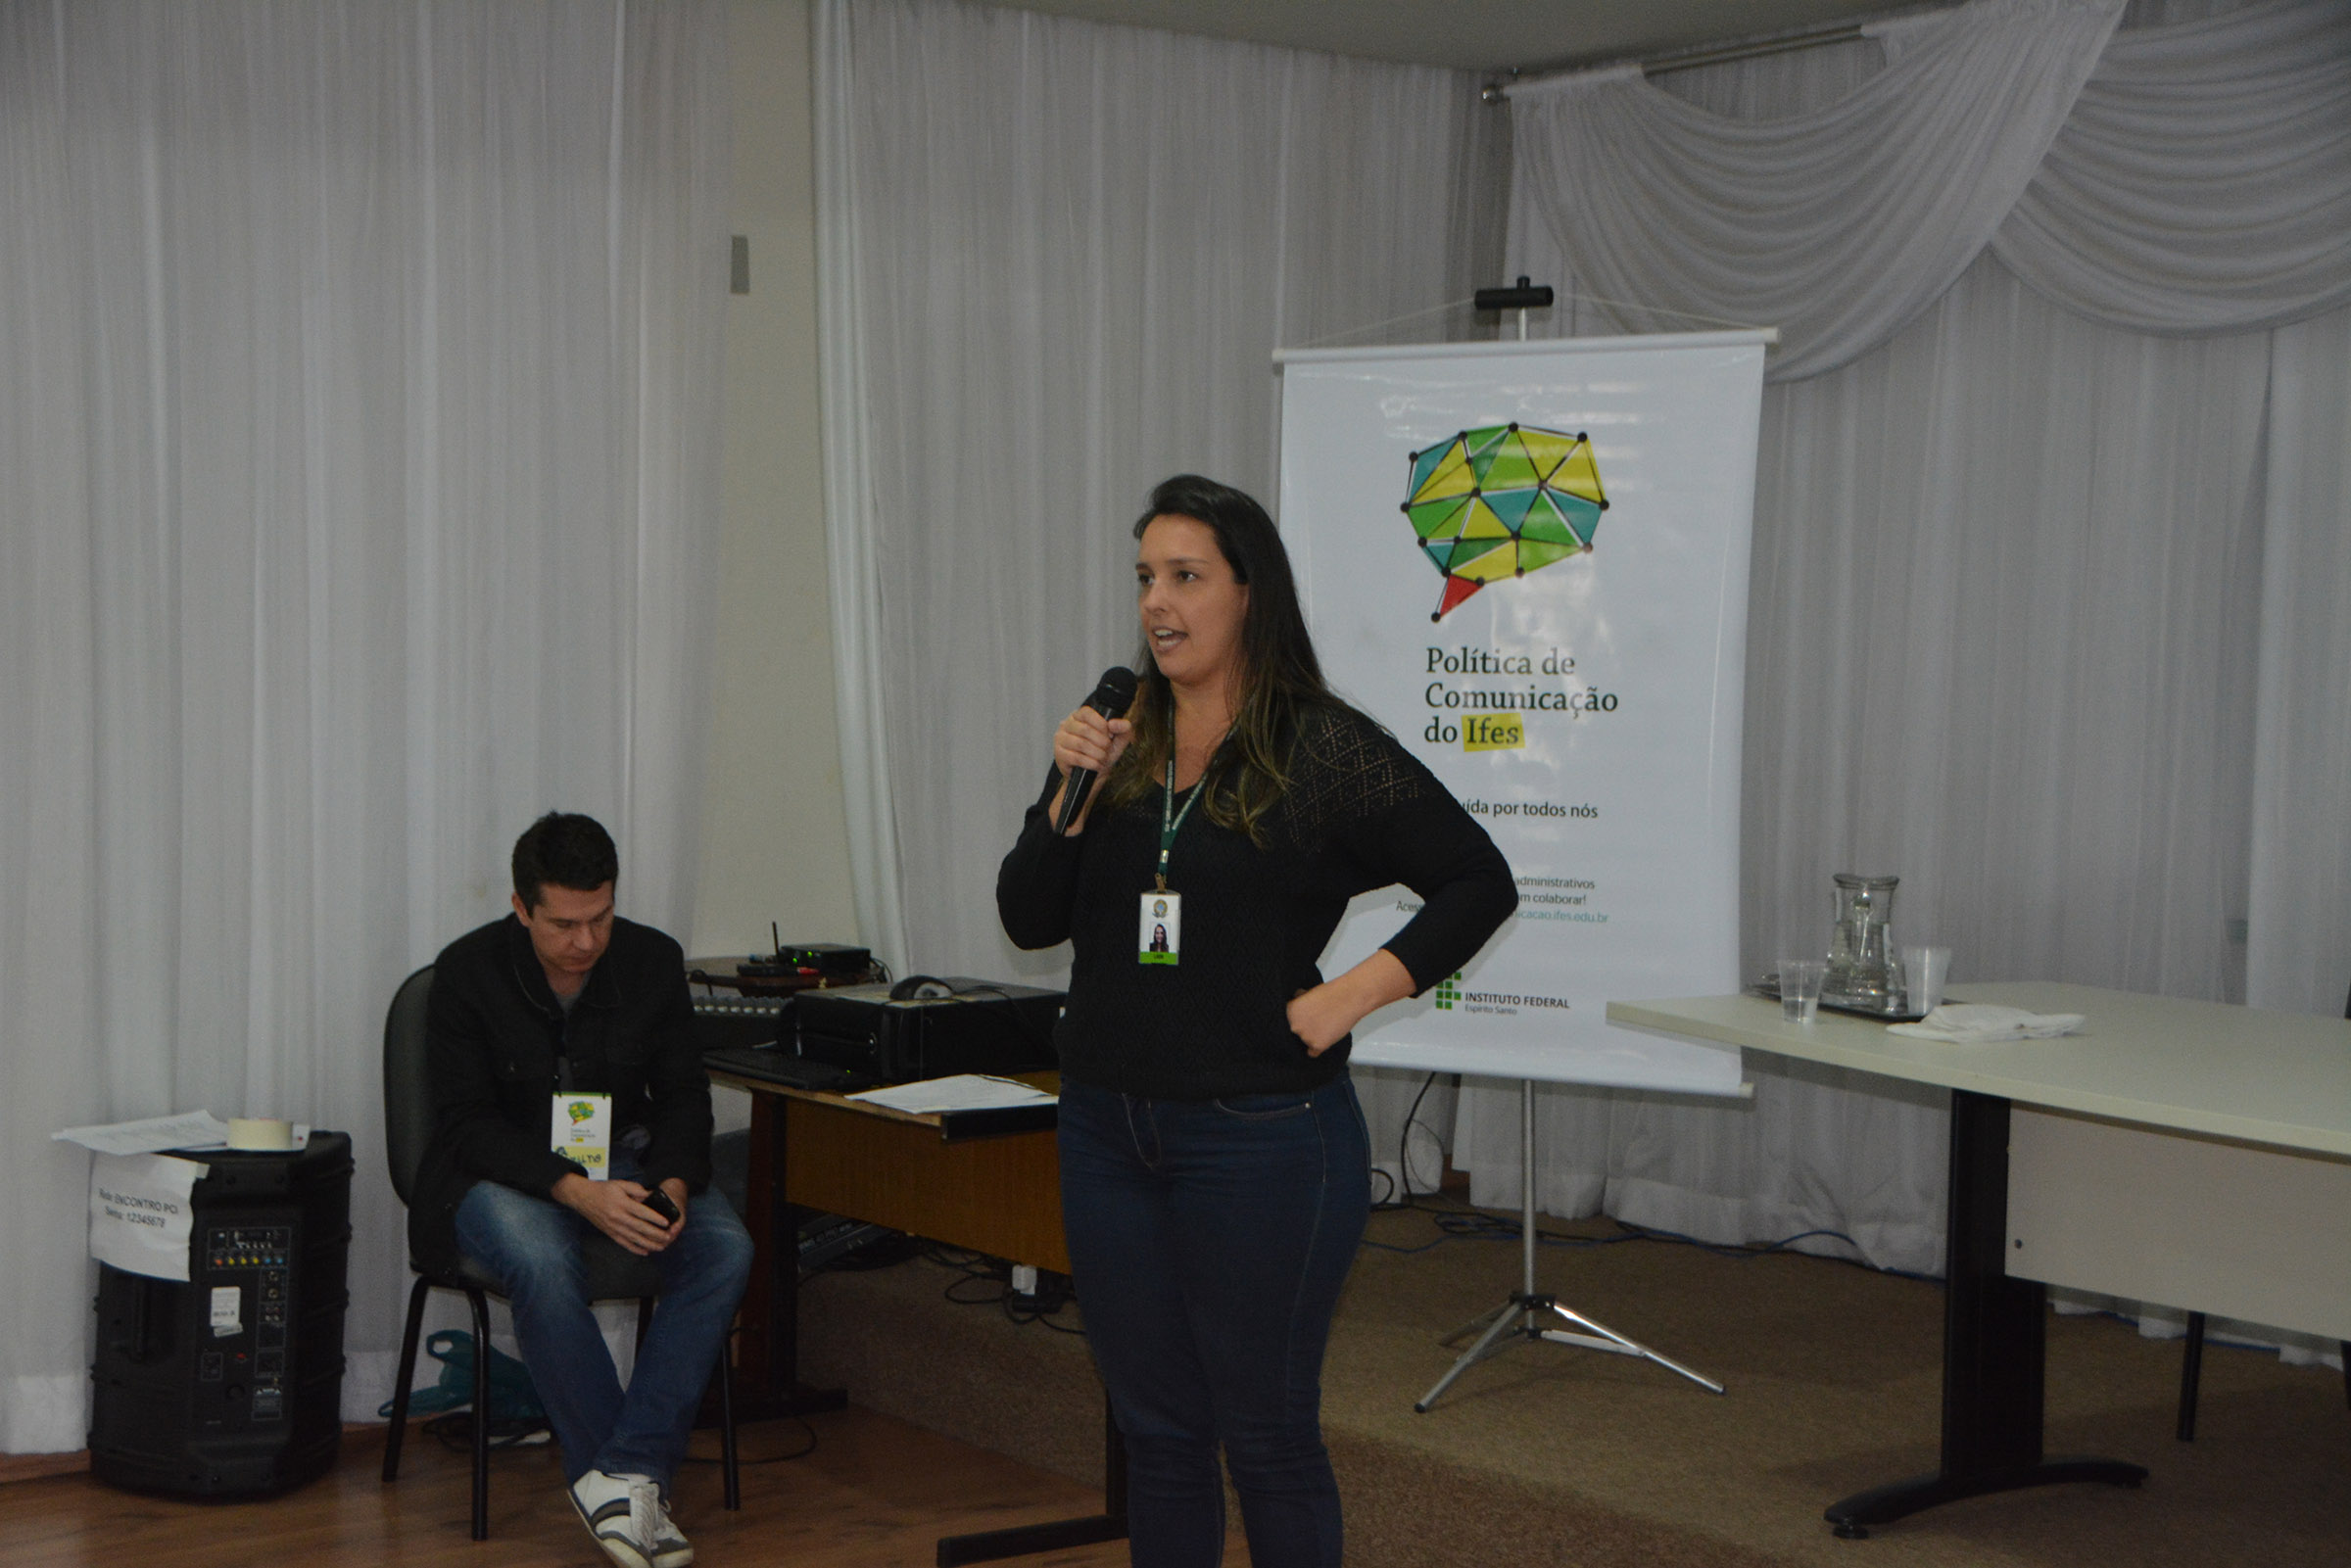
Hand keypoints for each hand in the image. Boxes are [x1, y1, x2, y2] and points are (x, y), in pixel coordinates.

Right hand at [553, 1175, 686, 1254]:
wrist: (582, 1198)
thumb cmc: (603, 1189)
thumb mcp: (620, 1184)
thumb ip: (636, 1189)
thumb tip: (650, 1195)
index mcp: (621, 1204)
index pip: (641, 1212)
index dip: (655, 1218)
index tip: (666, 1222)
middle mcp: (618, 1217)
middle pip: (640, 1228)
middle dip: (655, 1234)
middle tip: (668, 1237)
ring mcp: (613, 1227)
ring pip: (634, 1238)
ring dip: (649, 1244)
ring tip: (661, 1247)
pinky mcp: (610, 1233)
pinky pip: (624, 1243)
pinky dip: (635, 1249)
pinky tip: (645, 1252)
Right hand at [1048, 703, 1132, 833]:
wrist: (1093, 777)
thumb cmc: (1103, 755)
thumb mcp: (1118, 741)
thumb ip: (1123, 729)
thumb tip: (1114, 723)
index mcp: (1078, 717)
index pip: (1086, 712)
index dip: (1100, 723)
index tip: (1109, 734)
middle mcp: (1065, 725)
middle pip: (1084, 730)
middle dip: (1101, 742)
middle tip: (1107, 749)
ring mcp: (1060, 740)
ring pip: (1080, 744)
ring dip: (1097, 753)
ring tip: (1102, 758)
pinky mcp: (1059, 755)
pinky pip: (1076, 757)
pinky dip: (1090, 762)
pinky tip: (1096, 765)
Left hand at [1287, 949, 1416, 1055]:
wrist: (1349, 998)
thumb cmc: (1330, 993)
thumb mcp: (1307, 993)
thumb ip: (1298, 1002)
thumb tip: (1294, 1001)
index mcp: (1288, 1012)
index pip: (1283, 1023)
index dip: (1290, 1022)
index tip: (1296, 1022)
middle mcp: (1294, 1026)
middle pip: (1293, 1034)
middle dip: (1300, 1030)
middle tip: (1313, 1023)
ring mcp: (1306, 1037)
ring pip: (1304, 1042)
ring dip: (1310, 1038)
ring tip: (1323, 1026)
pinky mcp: (1318, 1045)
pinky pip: (1312, 1053)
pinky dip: (1316, 1049)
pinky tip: (1322, 1040)